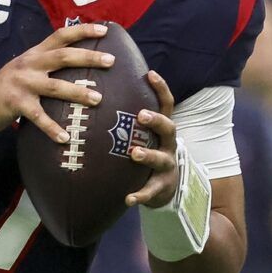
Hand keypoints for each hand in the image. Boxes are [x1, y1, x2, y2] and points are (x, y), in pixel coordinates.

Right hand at [0, 23, 112, 141]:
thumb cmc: (8, 87)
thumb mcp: (26, 67)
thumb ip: (47, 63)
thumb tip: (78, 63)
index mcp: (35, 53)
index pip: (61, 35)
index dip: (83, 30)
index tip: (105, 29)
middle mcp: (30, 64)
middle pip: (63, 56)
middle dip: (89, 57)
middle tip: (111, 61)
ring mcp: (23, 83)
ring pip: (56, 86)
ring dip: (78, 92)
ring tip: (98, 99)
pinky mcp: (17, 104)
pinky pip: (39, 117)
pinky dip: (53, 129)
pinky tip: (65, 138)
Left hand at [125, 71, 179, 207]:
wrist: (166, 187)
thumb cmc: (148, 151)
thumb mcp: (144, 134)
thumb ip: (130, 117)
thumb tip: (102, 90)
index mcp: (163, 129)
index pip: (166, 104)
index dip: (161, 88)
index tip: (149, 73)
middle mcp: (169, 145)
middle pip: (169, 128)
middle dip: (156, 121)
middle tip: (141, 115)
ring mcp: (167, 166)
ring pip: (160, 159)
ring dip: (148, 155)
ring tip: (135, 153)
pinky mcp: (161, 187)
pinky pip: (151, 191)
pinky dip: (140, 195)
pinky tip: (128, 199)